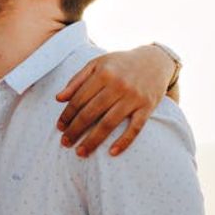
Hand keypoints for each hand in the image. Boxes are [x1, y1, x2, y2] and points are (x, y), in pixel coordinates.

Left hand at [54, 44, 175, 156]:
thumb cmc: (120, 64)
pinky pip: (135, 128)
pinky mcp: (147, 107)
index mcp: (102, 73)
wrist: (155, 61)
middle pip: (91, 112)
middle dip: (75, 130)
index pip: (80, 98)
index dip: (67, 114)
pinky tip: (112, 153)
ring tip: (81, 152)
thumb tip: (59, 98)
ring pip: (109, 123)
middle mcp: (117, 85)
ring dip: (93, 140)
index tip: (59, 127)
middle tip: (65, 143)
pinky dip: (124, 141)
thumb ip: (77, 80)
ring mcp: (133, 97)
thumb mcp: (97, 64)